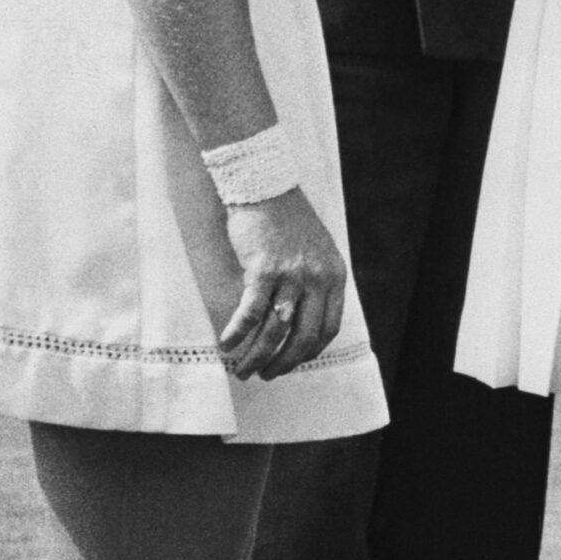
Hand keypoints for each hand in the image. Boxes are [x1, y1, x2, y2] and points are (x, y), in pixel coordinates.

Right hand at [219, 188, 347, 381]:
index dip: (309, 351)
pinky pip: (251, 313)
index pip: (329, 328)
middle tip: (265, 375)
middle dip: (283, 363)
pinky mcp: (263, 270)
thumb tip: (298, 316)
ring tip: (242, 369)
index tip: (292, 362)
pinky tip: (226, 344)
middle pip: (304, 337)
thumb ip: (314, 281)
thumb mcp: (315, 250)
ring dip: (257, 356)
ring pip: (276, 331)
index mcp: (334, 276)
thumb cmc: (285, 218)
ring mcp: (292, 275)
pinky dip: (237, 333)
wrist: (264, 184)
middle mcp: (317, 279)